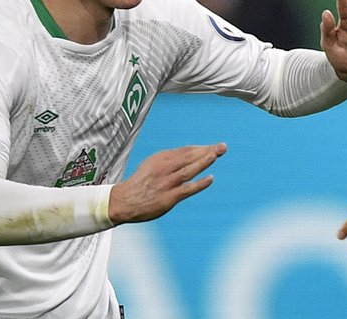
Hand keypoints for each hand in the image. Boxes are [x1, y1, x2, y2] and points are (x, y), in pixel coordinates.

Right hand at [108, 143, 226, 223]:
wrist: (123, 201)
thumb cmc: (140, 183)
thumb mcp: (151, 165)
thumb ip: (170, 161)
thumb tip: (191, 155)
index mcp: (160, 159)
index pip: (185, 150)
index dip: (200, 148)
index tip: (212, 147)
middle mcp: (164, 168)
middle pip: (189, 156)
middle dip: (207, 150)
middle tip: (223, 146)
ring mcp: (166, 183)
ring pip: (188, 169)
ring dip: (203, 161)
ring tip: (216, 155)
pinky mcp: (168, 197)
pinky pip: (187, 189)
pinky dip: (199, 183)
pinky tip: (210, 178)